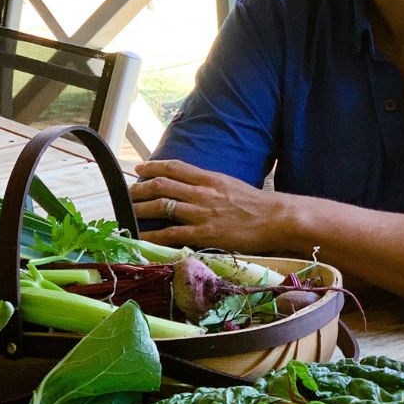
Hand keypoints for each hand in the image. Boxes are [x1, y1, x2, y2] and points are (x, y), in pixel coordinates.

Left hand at [129, 159, 284, 253]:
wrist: (277, 219)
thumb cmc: (260, 205)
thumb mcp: (233, 186)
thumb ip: (213, 186)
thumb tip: (197, 188)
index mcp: (210, 179)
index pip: (175, 167)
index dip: (153, 166)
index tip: (140, 168)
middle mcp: (202, 193)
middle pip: (162, 185)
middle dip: (140, 188)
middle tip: (127, 193)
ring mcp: (201, 213)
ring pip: (161, 206)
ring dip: (140, 209)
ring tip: (128, 212)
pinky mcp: (204, 234)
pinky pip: (171, 234)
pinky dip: (152, 235)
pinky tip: (141, 237)